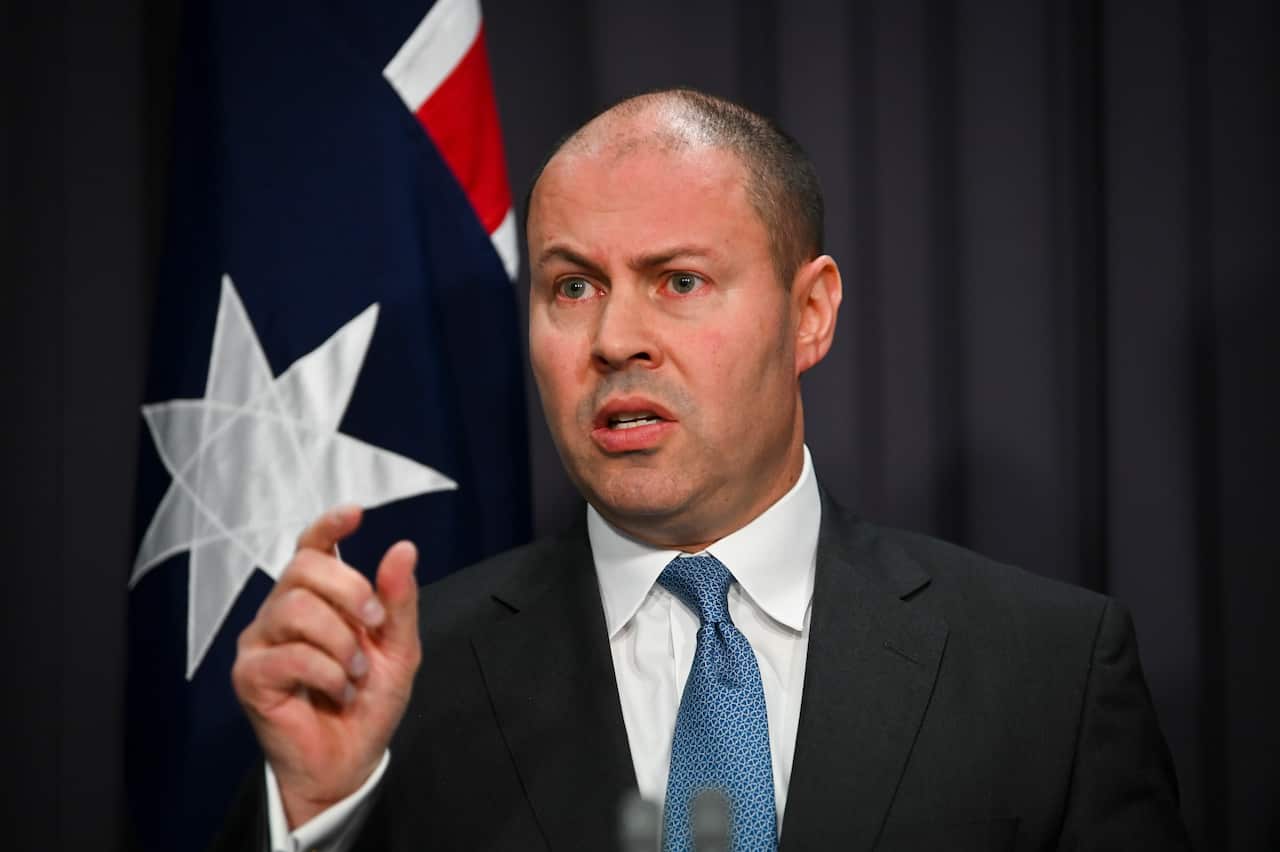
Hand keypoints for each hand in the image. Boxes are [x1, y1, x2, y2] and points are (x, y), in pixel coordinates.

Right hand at [231, 505, 420, 827]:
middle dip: (349, 589)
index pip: (311, 547)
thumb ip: (398, 601)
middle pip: (303, 569)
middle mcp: (282, 611)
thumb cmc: (368, 701)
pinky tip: (338, 691)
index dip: (328, 526)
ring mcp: (261, 641)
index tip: (355, 513)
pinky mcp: (250, 675)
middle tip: (373, 625)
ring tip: (356, 672)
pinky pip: (287, 654)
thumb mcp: (398, 648)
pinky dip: (325, 672)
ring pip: (295, 607)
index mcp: (317, 598)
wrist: (350, 759)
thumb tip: (404, 548)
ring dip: (340, 641)